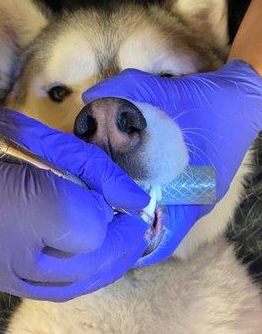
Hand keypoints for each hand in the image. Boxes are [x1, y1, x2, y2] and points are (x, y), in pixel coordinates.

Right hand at [0, 92, 148, 300]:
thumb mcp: (28, 135)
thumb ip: (86, 166)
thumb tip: (134, 196)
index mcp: (11, 204)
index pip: (89, 226)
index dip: (115, 214)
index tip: (128, 200)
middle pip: (84, 264)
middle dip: (120, 245)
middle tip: (135, 223)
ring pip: (66, 287)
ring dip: (103, 266)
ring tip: (121, 243)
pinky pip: (41, 288)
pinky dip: (74, 274)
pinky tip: (84, 255)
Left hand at [83, 60, 261, 265]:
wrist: (245, 95)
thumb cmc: (212, 103)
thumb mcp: (167, 92)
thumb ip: (127, 91)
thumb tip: (89, 98)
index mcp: (193, 195)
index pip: (160, 240)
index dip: (130, 242)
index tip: (100, 231)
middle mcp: (193, 202)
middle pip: (153, 227)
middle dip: (121, 220)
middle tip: (90, 207)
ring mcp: (194, 193)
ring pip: (157, 212)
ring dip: (131, 204)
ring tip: (100, 190)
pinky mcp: (193, 182)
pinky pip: (164, 195)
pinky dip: (143, 189)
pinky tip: (121, 172)